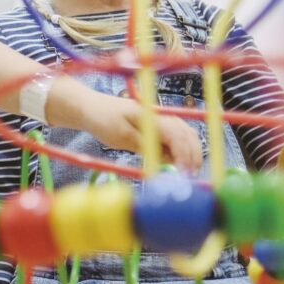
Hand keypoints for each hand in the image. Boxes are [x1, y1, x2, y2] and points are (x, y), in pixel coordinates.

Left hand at [79, 95, 202, 172]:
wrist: (91, 107)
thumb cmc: (103, 120)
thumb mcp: (121, 136)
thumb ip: (145, 145)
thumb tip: (166, 158)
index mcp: (153, 116)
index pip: (177, 136)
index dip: (183, 155)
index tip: (183, 172)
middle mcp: (162, 115)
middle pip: (187, 135)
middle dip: (192, 155)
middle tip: (189, 176)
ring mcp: (161, 119)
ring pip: (185, 135)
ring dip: (189, 153)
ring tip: (186, 172)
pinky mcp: (157, 125)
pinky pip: (174, 137)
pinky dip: (178, 150)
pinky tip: (174, 162)